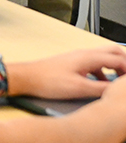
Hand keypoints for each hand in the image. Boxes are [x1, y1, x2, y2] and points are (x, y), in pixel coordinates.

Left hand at [11, 46, 125, 99]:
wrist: (27, 78)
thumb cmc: (49, 81)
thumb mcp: (79, 88)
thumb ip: (102, 88)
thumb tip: (118, 90)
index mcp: (88, 57)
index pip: (118, 58)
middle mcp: (84, 54)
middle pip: (112, 52)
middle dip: (124, 64)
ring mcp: (78, 58)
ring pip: (103, 58)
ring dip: (115, 68)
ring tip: (119, 84)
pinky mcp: (73, 64)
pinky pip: (94, 64)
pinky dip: (103, 73)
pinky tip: (101, 86)